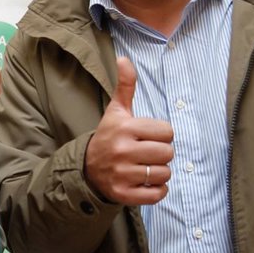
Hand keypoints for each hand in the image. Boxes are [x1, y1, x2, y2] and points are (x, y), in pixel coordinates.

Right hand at [84, 57, 174, 204]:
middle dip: (161, 154)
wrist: (86, 169)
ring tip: (145, 169)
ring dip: (159, 173)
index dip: (161, 135)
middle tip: (147, 154)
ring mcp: (122, 174)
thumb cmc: (108, 137)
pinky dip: (157, 191)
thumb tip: (124, 58)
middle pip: (168, 153)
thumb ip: (124, 86)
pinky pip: (157, 194)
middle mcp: (123, 151)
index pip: (167, 132)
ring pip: (164, 174)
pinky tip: (146, 183)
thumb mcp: (116, 112)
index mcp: (125, 128)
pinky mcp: (123, 194)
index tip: (147, 137)